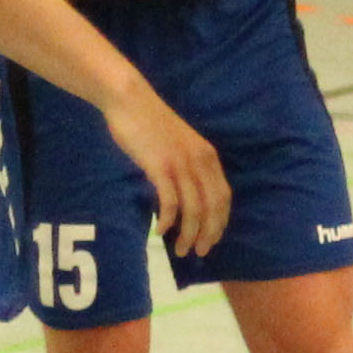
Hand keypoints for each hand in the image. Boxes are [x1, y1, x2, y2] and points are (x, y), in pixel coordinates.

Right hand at [102, 86, 233, 256]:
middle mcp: (200, 161)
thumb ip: (187, 167)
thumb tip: (186, 196)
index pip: (223, 197)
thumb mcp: (179, 146)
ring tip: (180, 250)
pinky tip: (161, 230)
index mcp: (208, 156)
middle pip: (212, 207)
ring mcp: (181, 164)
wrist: (130, 100)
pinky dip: (168, 220)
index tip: (211, 240)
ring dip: (188, 233)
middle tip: (198, 252)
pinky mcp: (160, 166)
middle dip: (208, 233)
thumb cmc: (151, 124)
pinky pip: (169, 201)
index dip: (220, 222)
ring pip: (193, 208)